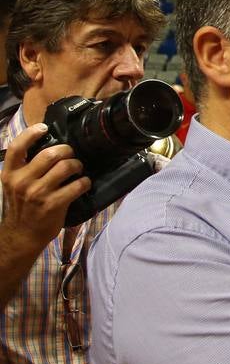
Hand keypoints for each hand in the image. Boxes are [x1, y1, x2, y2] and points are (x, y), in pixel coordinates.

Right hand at [0, 124, 89, 251]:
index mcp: (10, 174)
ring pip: (66, 167)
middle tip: (71, 155)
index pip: (17, 147)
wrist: (22, 235)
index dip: (31, 133)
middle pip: (51, 154)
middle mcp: (22, 181)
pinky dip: (85, 182)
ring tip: (77, 169)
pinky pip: (78, 185)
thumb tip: (47, 146)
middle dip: (67, 151)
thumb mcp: (15, 184)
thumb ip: (25, 167)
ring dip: (77, 165)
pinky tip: (83, 184)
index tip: (44, 128)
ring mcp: (38, 193)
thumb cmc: (22, 206)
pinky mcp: (54, 204)